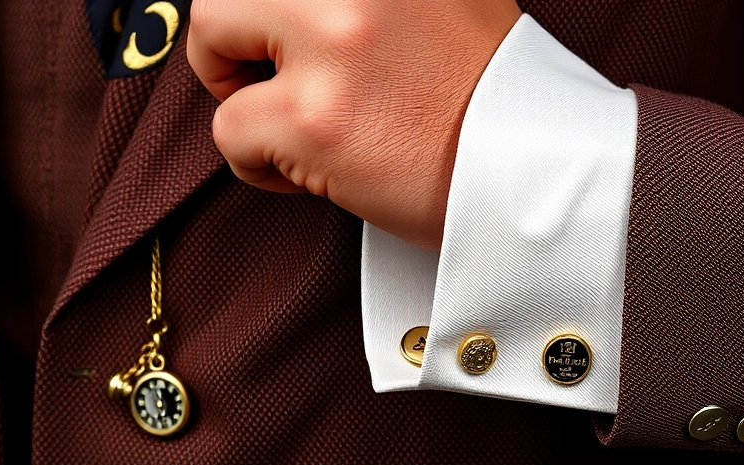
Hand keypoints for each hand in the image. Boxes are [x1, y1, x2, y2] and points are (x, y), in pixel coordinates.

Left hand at [187, 0, 521, 249]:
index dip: (262, 11)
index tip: (267, 37)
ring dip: (242, 94)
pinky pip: (231, 131)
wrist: (533, 170)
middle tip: (262, 76)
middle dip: (230, 38)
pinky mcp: (318, 118)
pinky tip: (318, 167)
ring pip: (210, 40)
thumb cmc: (490, 95)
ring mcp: (335, 42)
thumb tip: (299, 6)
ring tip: (296, 126)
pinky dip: (259, 161)